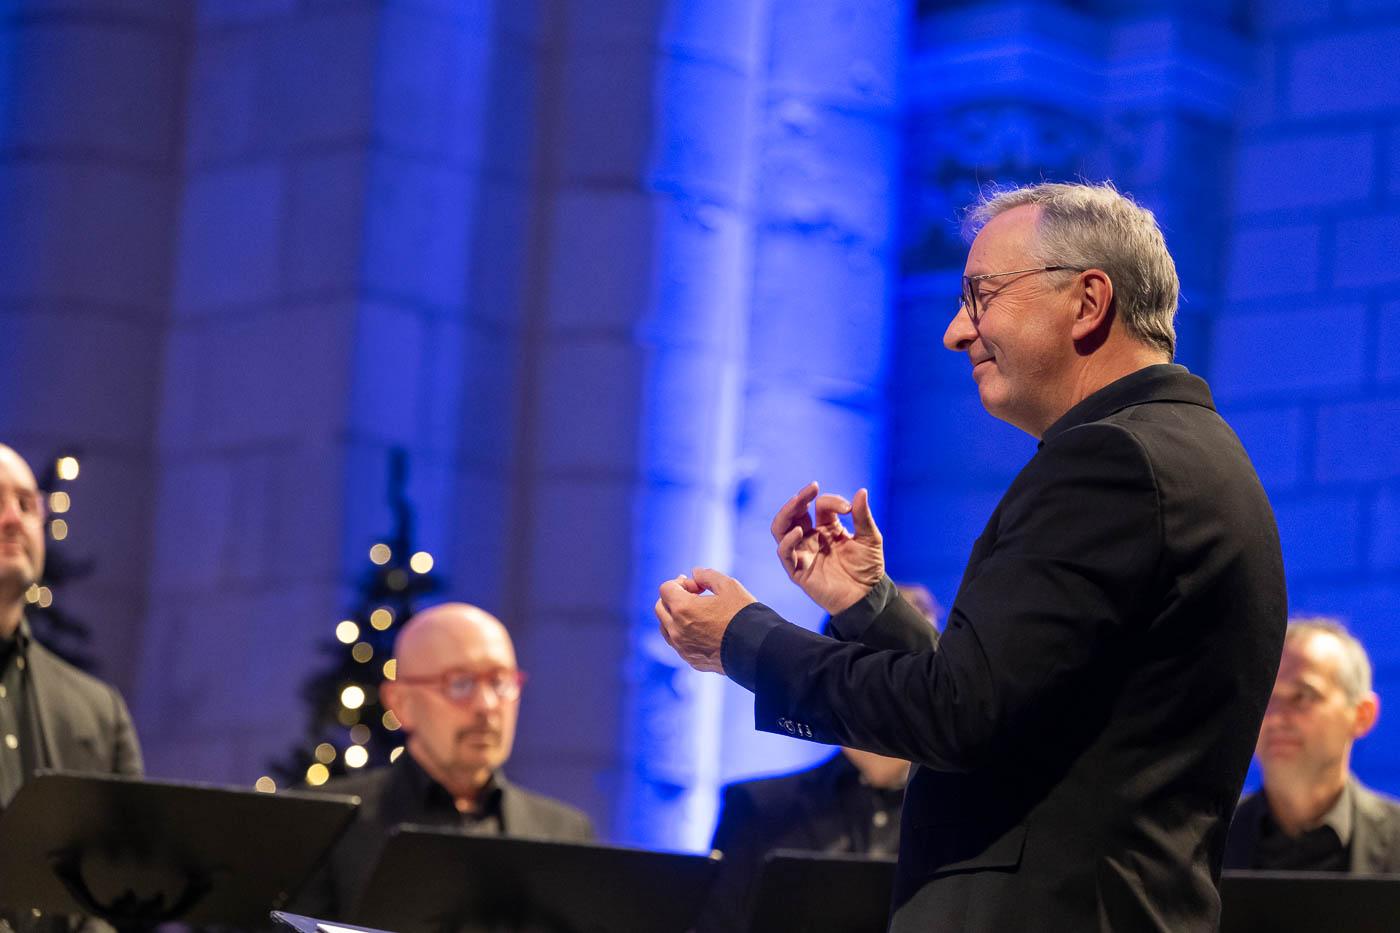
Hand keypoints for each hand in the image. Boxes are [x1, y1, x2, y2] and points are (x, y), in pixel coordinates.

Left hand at [655, 568, 756, 673]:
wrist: (756, 650)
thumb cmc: (743, 615)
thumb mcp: (729, 586)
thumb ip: (707, 575)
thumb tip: (694, 574)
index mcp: (682, 609)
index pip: (666, 589)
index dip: (681, 582)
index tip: (698, 587)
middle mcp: (676, 630)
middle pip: (661, 607)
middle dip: (674, 598)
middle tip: (696, 595)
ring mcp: (682, 647)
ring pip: (665, 627)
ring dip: (675, 616)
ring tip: (697, 612)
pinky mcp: (690, 660)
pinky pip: (677, 643)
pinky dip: (682, 632)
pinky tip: (702, 629)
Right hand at [771, 482, 883, 613]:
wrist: (867, 597)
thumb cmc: (868, 568)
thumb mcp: (869, 538)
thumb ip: (863, 516)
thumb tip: (861, 490)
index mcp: (827, 528)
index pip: (820, 506)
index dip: (832, 502)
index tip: (849, 508)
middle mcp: (811, 538)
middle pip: (794, 513)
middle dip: (799, 499)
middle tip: (810, 489)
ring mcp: (803, 553)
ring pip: (781, 529)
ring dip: (786, 513)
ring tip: (797, 502)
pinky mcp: (798, 571)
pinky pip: (785, 553)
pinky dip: (788, 540)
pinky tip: (799, 531)